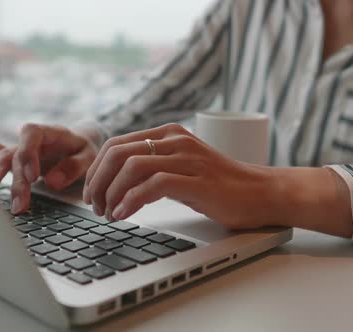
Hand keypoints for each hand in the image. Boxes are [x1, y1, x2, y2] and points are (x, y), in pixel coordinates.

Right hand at [0, 124, 96, 213]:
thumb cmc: (84, 149)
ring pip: (4, 157)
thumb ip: (73, 167)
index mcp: (51, 132)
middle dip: (17, 179)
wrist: (80, 144)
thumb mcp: (89, 156)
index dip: (28, 153)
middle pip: (16, 153)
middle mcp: (32, 140)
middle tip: (20, 204)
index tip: (34, 177)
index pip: (31, 133)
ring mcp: (22, 148)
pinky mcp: (17, 159)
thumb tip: (52, 182)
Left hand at [82, 123, 273, 228]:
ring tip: (108, 213)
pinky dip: (131, 200)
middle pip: (117, 153)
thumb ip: (154, 166)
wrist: (261, 192)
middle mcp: (175, 140)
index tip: (91, 192)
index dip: (96, 169)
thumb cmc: (220, 185)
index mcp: (168, 134)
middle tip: (94, 205)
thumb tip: (115, 180)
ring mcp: (187, 158)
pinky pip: (152, 185)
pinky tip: (125, 214)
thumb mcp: (181, 167)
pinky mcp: (197, 180)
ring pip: (131, 167)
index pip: (116, 144)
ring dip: (111, 192)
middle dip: (97, 181)